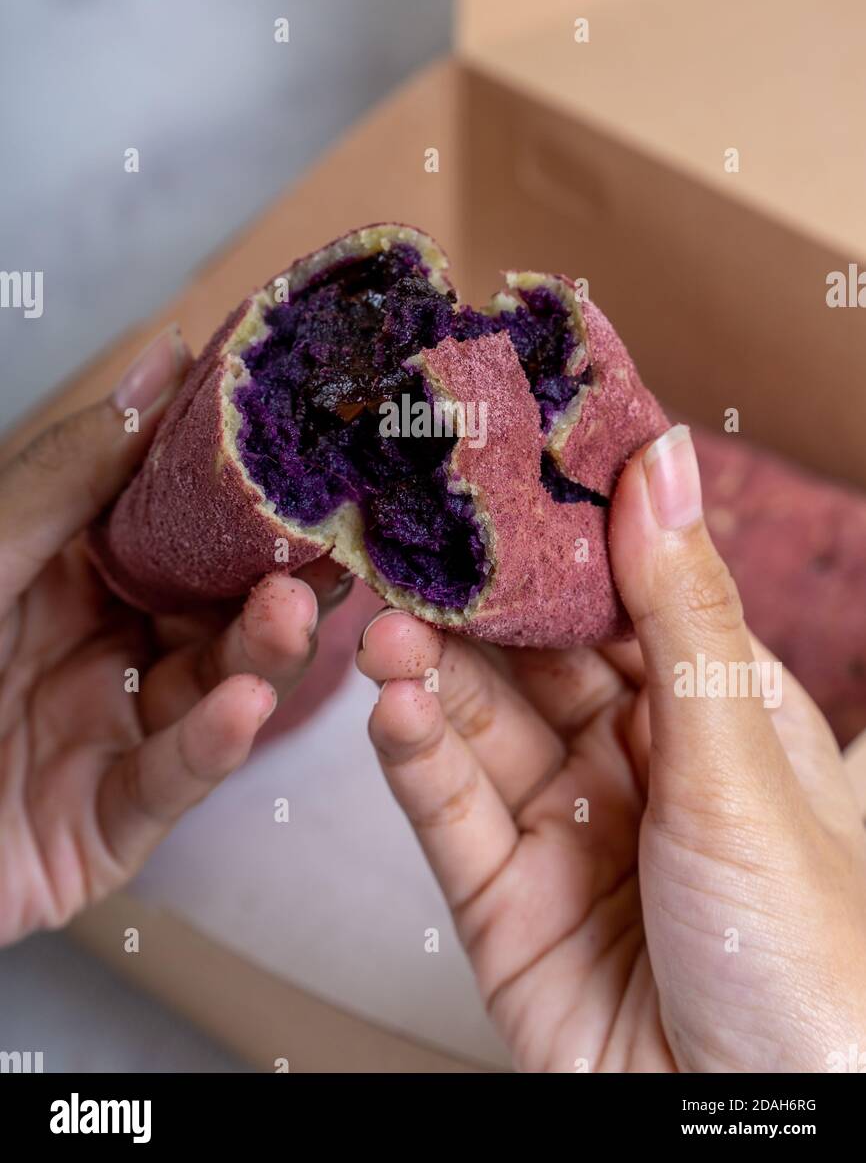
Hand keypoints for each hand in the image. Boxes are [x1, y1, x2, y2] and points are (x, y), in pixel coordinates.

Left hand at [0, 325, 349, 946]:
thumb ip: (73, 471)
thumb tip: (166, 359)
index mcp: (69, 576)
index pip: (179, 530)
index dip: (243, 499)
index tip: (309, 460)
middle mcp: (102, 649)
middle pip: (215, 612)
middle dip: (276, 581)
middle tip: (330, 548)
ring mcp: (112, 736)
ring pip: (214, 691)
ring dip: (262, 653)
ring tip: (295, 613)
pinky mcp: (109, 824)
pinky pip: (171, 782)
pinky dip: (213, 746)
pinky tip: (243, 706)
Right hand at [358, 424, 865, 1072]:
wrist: (759, 1138)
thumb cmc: (809, 957)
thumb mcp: (740, 761)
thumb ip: (681, 608)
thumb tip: (662, 456)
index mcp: (711, 711)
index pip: (621, 596)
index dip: (558, 534)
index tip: (496, 463)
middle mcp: (635, 762)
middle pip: (533, 657)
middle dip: (471, 603)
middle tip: (406, 540)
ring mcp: (566, 831)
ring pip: (478, 727)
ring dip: (427, 673)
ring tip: (384, 627)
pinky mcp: (504, 904)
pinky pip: (448, 812)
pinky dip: (412, 755)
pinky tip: (390, 706)